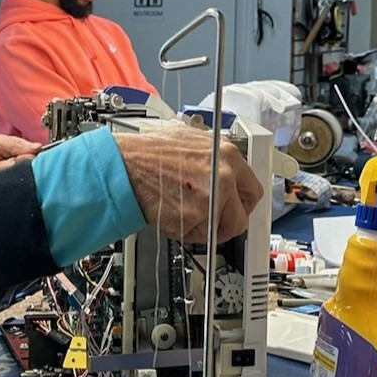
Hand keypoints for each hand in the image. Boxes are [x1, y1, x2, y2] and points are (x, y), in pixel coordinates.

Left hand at [0, 135, 41, 185]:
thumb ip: (14, 143)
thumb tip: (38, 147)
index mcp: (13, 155)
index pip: (34, 157)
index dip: (28, 157)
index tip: (20, 157)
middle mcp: (13, 171)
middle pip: (27, 170)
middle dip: (9, 166)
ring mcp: (6, 186)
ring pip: (17, 182)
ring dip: (1, 176)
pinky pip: (8, 196)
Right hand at [115, 124, 263, 243]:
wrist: (125, 165)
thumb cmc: (148, 153)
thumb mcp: (188, 141)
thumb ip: (212, 157)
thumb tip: (222, 170)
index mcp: (226, 153)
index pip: (252, 188)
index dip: (241, 202)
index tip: (235, 207)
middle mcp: (225, 174)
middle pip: (243, 214)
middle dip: (230, 221)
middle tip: (215, 220)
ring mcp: (213, 197)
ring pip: (221, 228)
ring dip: (206, 228)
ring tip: (186, 215)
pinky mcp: (198, 216)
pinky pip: (199, 235)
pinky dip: (187, 231)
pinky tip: (173, 215)